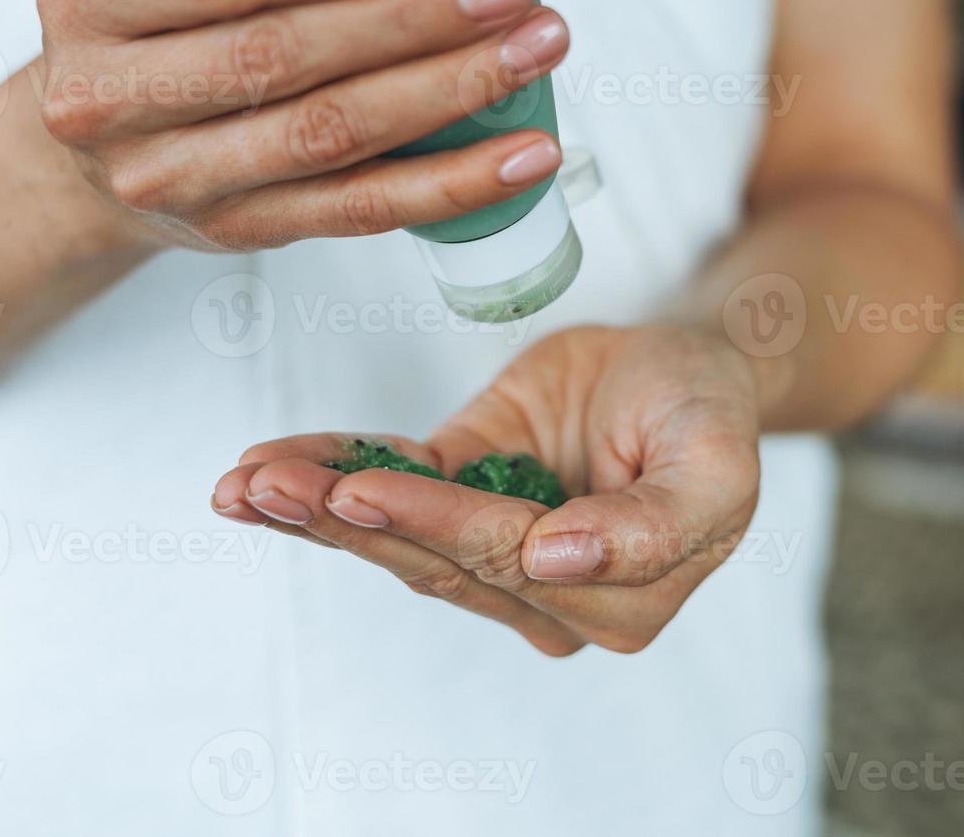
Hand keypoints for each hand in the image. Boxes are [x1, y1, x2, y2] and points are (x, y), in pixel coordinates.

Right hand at [35, 0, 567, 251]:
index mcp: (90, 4)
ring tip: (531, 52)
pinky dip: (454, 183)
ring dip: (448, 92)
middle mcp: (116, 102)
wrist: (88, 166)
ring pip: (333, 136)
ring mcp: (180, 181)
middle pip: (286, 57)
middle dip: (412, 20)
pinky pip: (364, 208)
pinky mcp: (245, 231)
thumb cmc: (146, 43)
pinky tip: (522, 154)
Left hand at [211, 325, 763, 655]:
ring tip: (246, 482)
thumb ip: (656, 527)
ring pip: (401, 535)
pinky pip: (395, 482)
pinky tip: (272, 465)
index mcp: (616, 597)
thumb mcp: (716, 462)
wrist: (684, 365)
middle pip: (436, 557)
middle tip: (268, 487)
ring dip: (319, 507)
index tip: (364, 494)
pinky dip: (331, 471)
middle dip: (348, 519)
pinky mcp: (466, 494)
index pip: (509, 559)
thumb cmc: (708, 411)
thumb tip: (559, 565)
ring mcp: (499, 546)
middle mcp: (547, 591)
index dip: (435, 524)